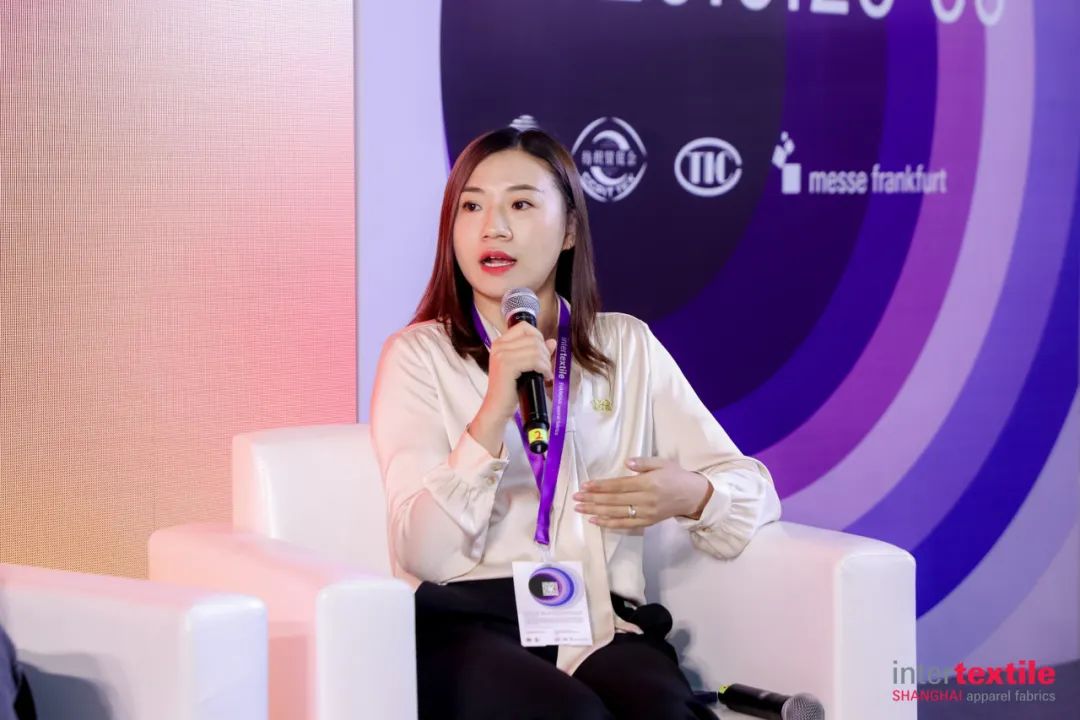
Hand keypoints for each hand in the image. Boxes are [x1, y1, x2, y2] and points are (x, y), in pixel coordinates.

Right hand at [468, 322, 555, 456]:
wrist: (497, 407)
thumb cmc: (510, 389)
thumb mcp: (524, 367)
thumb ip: (536, 352)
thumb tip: (552, 342)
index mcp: (500, 343)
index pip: (525, 327)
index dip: (538, 337)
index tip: (542, 354)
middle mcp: (499, 345)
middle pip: (533, 338)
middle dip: (545, 353)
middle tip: (546, 368)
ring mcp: (502, 355)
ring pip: (536, 349)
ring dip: (546, 362)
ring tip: (545, 374)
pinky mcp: (507, 365)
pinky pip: (534, 360)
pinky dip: (544, 368)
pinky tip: (544, 377)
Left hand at [572, 457, 713, 528]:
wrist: (693, 496)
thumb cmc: (676, 476)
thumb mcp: (663, 463)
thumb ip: (644, 463)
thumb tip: (627, 462)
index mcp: (648, 483)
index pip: (619, 485)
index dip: (601, 486)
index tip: (585, 485)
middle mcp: (645, 500)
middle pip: (614, 500)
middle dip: (593, 499)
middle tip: (576, 497)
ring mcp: (646, 513)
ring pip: (616, 513)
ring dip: (596, 511)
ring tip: (580, 508)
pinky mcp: (647, 523)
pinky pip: (625, 524)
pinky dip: (609, 523)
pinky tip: (595, 520)